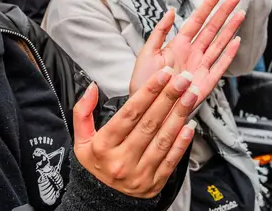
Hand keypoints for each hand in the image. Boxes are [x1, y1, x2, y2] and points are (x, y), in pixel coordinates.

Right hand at [74, 69, 196, 198]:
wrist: (98, 202)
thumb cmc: (93, 164)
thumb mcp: (80, 139)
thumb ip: (83, 112)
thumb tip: (92, 87)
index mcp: (103, 146)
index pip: (129, 114)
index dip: (147, 92)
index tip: (163, 74)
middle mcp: (122, 160)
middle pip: (149, 123)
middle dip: (168, 97)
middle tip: (183, 78)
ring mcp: (139, 174)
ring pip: (163, 140)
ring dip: (179, 115)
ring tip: (191, 95)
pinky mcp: (154, 184)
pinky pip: (170, 160)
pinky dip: (182, 142)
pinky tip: (190, 125)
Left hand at [131, 0, 244, 101]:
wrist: (146, 106)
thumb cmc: (145, 81)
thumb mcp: (148, 52)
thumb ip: (160, 31)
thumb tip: (172, 11)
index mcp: (178, 45)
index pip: (196, 21)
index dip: (207, 7)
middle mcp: (192, 53)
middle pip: (211, 29)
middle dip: (223, 13)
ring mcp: (201, 66)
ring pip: (219, 43)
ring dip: (230, 29)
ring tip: (240, 14)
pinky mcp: (206, 82)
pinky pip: (220, 65)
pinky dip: (229, 54)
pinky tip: (237, 41)